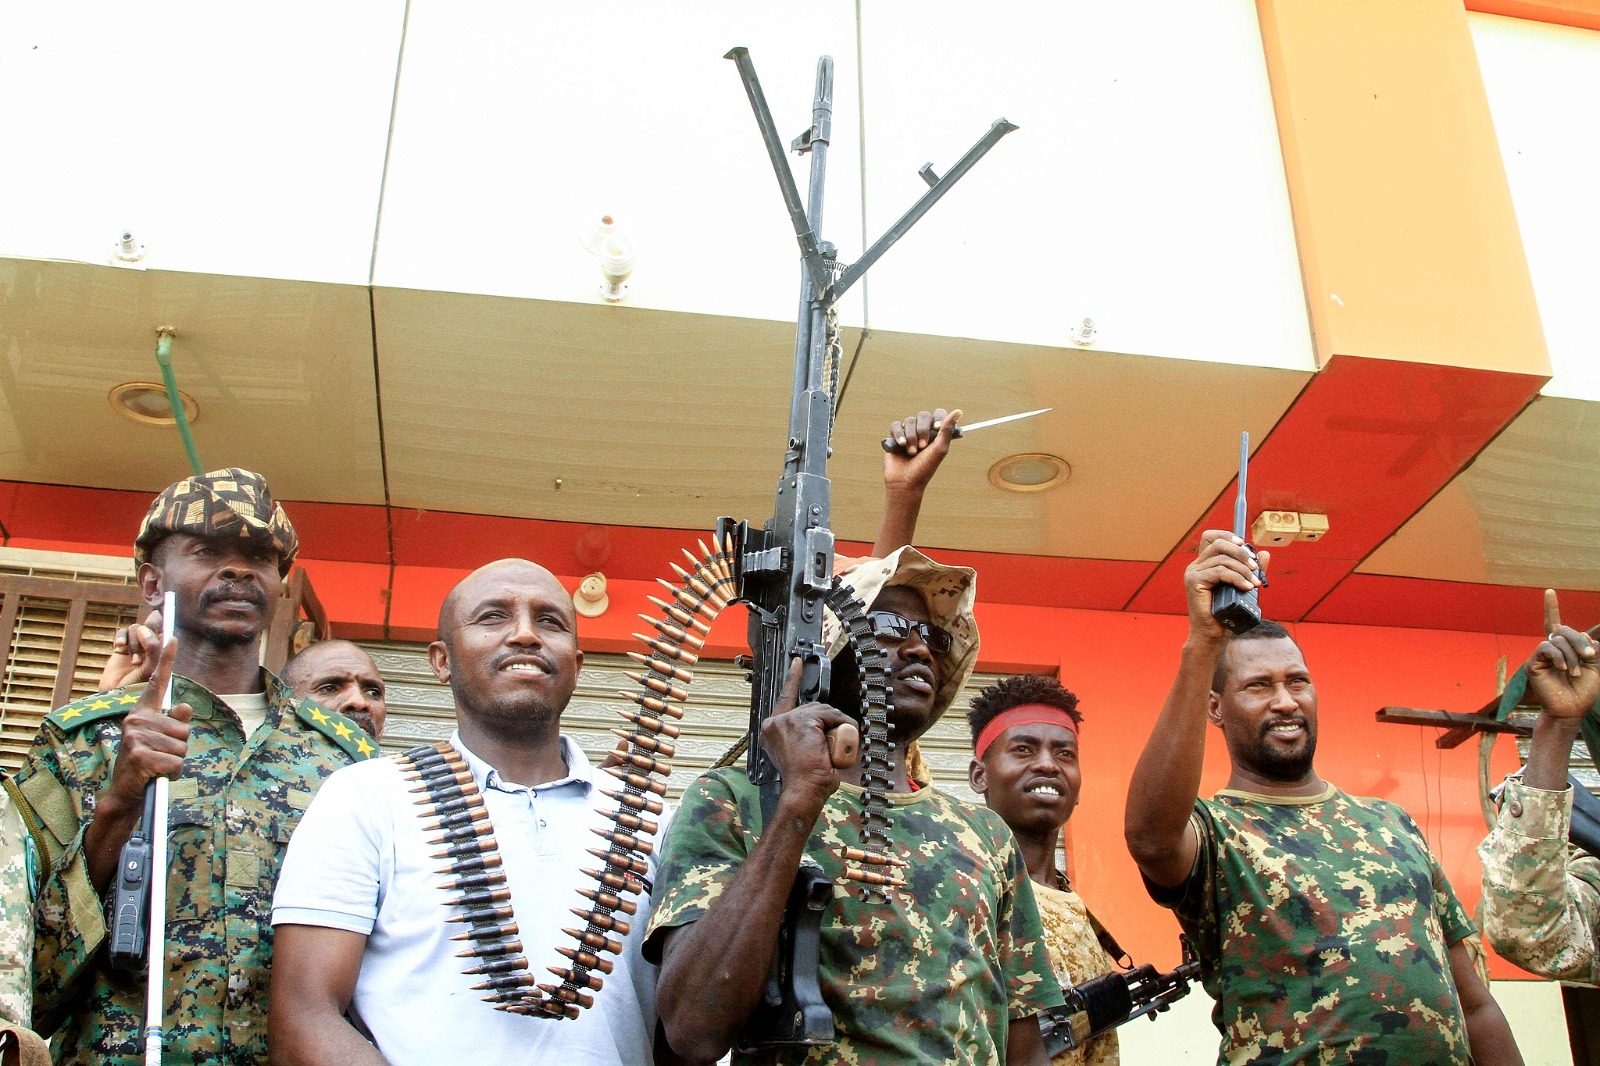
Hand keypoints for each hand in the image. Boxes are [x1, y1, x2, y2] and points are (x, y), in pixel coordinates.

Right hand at [98, 609, 165, 690]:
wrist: (114, 698)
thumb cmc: (137, 686)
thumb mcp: (151, 668)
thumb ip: (153, 648)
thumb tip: (144, 628)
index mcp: (163, 651)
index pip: (167, 631)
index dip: (167, 621)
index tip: (163, 612)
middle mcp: (150, 646)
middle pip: (153, 624)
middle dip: (150, 626)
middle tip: (144, 634)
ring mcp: (135, 646)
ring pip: (136, 628)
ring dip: (135, 642)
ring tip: (134, 662)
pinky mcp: (120, 648)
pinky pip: (123, 632)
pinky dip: (121, 636)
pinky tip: (119, 646)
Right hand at [102, 636, 192, 813]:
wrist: (125, 791)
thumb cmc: (147, 762)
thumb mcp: (162, 739)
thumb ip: (175, 723)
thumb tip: (185, 707)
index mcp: (142, 711)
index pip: (157, 682)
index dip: (166, 660)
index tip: (173, 637)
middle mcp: (135, 718)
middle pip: (184, 729)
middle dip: (179, 748)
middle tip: (160, 756)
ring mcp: (135, 735)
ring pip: (182, 747)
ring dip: (175, 762)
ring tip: (156, 766)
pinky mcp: (138, 754)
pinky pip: (176, 762)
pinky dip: (171, 773)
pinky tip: (155, 775)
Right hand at [760, 660, 858, 811]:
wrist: (803, 791)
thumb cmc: (803, 780)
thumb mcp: (798, 754)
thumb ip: (801, 738)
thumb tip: (821, 730)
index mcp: (770, 731)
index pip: (784, 699)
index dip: (792, 679)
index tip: (796, 662)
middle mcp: (774, 723)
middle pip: (809, 708)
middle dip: (826, 719)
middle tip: (830, 742)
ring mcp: (787, 721)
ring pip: (821, 711)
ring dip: (835, 725)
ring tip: (833, 748)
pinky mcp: (802, 721)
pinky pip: (830, 716)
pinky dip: (841, 725)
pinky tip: (838, 741)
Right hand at [884, 408, 960, 496]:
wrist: (905, 482)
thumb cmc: (925, 468)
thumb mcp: (939, 449)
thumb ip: (947, 430)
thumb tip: (959, 411)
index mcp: (936, 433)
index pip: (939, 414)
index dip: (938, 418)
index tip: (937, 428)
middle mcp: (922, 431)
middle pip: (923, 416)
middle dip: (922, 430)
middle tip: (922, 446)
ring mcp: (908, 433)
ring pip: (909, 421)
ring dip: (911, 436)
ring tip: (911, 452)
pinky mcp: (894, 437)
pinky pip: (896, 426)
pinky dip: (898, 434)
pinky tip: (901, 445)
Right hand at [1184, 530, 1269, 641]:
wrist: (1212, 635)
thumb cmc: (1226, 614)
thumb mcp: (1242, 586)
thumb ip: (1251, 570)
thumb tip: (1265, 553)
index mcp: (1204, 564)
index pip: (1211, 537)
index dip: (1228, 536)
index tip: (1245, 545)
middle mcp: (1196, 566)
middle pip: (1219, 543)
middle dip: (1241, 553)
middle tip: (1255, 568)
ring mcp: (1193, 573)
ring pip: (1222, 558)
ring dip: (1243, 569)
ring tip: (1254, 584)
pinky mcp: (1194, 582)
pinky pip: (1220, 571)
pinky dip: (1237, 578)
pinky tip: (1246, 587)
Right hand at [1526, 589, 1598, 720]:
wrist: (1571, 709)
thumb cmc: (1583, 691)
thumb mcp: (1594, 666)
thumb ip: (1588, 648)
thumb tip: (1581, 635)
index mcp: (1565, 648)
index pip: (1557, 625)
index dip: (1551, 608)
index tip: (1549, 591)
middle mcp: (1552, 649)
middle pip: (1564, 630)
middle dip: (1577, 640)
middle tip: (1588, 654)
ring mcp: (1542, 656)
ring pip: (1557, 640)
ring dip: (1571, 654)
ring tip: (1576, 671)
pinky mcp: (1534, 663)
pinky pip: (1546, 648)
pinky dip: (1559, 656)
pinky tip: (1564, 669)